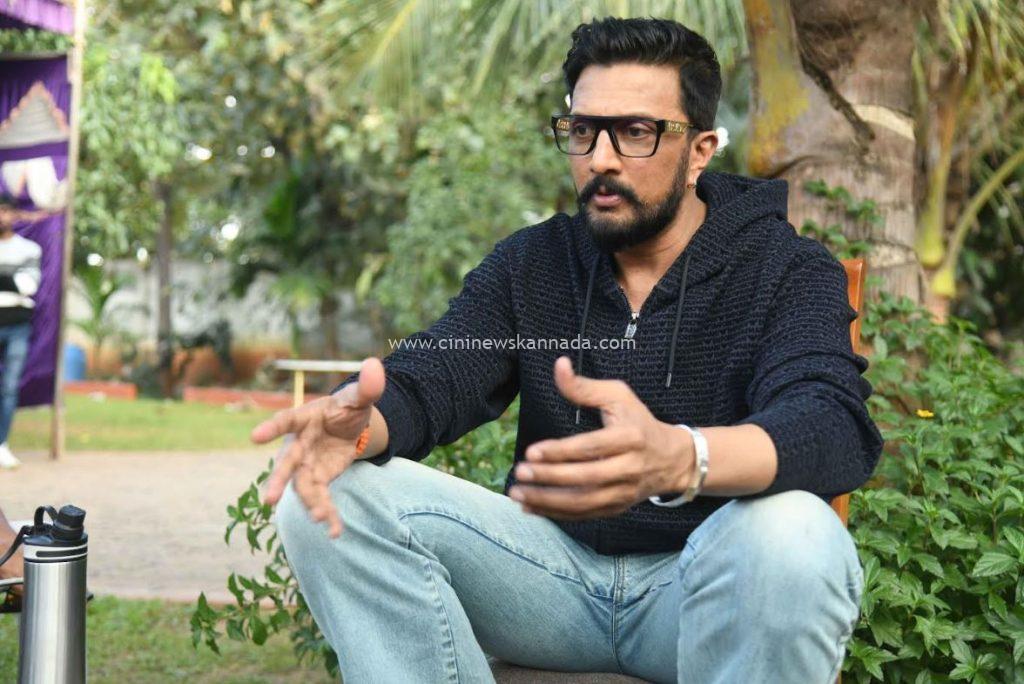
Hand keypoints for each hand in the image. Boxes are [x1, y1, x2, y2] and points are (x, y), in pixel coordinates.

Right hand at [251, 357, 384, 537]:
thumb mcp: (359, 397)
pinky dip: (327, 514)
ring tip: (322, 519)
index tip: (254, 437)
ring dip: (310, 504)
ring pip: (302, 487)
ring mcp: (307, 464)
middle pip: (286, 464)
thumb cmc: (347, 406)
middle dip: (278, 481)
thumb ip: (367, 386)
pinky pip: (319, 499)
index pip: (286, 421)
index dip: (271, 428)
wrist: (351, 425)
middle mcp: (299, 444)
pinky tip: (336, 532)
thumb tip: (376, 364)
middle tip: (269, 500)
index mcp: (304, 417)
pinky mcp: (319, 479)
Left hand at [510, 356, 693, 519]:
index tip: (532, 452)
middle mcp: (630, 468)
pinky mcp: (617, 508)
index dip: (561, 451)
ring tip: (518, 493)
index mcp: (630, 438)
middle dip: (550, 477)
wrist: (671, 459)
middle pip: (587, 478)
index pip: (592, 447)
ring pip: (584, 503)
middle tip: (520, 472)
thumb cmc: (638, 422)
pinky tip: (530, 507)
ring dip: (548, 501)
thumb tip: (559, 365)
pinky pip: (584, 515)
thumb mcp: (618, 396)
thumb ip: (585, 386)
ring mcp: (624, 492)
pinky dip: (556, 514)